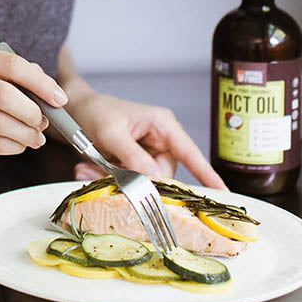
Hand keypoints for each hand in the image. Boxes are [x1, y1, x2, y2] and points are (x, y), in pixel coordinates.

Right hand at [0, 46, 66, 163]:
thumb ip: (8, 76)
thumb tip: (46, 86)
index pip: (11, 64)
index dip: (41, 83)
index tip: (59, 99)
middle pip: (6, 95)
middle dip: (33, 112)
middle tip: (44, 123)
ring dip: (25, 134)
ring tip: (35, 138)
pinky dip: (11, 146)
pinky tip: (17, 145)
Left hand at [65, 91, 226, 189]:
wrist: (79, 109)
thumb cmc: (97, 112)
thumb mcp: (111, 132)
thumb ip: (132, 155)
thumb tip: (154, 178)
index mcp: (163, 125)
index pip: (190, 153)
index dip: (206, 174)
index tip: (223, 192)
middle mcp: (161, 140)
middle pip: (161, 175)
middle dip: (133, 180)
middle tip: (103, 172)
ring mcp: (148, 153)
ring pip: (143, 181)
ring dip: (115, 179)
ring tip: (90, 165)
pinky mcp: (135, 163)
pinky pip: (128, 180)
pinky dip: (107, 177)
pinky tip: (88, 167)